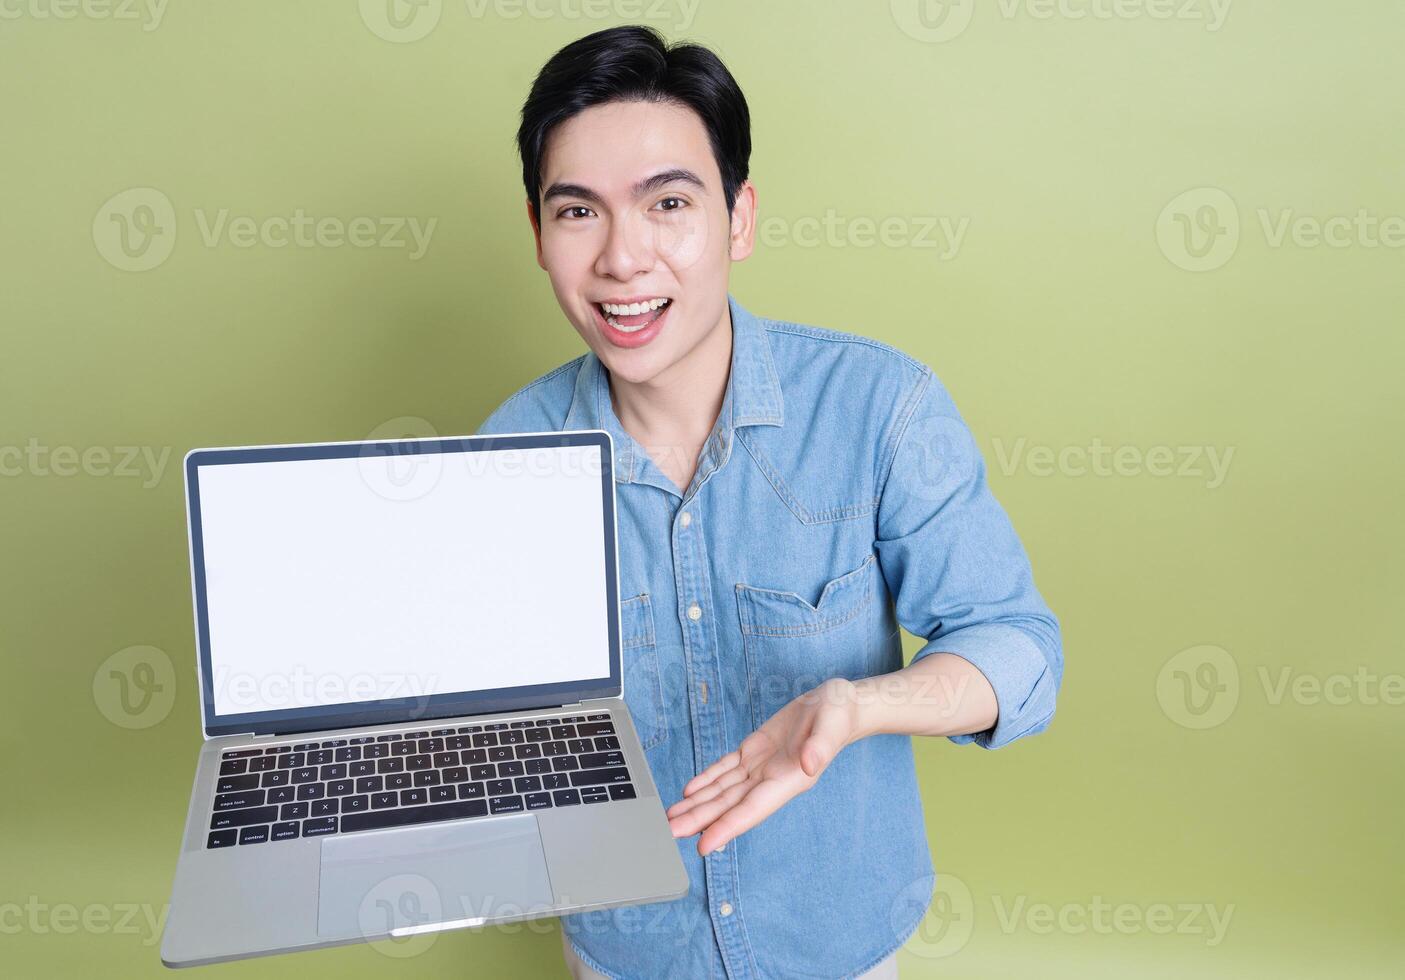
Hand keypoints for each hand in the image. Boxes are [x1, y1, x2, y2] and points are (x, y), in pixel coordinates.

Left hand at [665, 677, 863, 855]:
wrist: (838, 704)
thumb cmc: (839, 714)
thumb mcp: (832, 724)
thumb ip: (820, 746)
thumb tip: (809, 764)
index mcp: (789, 779)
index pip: (752, 809)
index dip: (727, 828)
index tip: (704, 845)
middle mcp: (771, 779)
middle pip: (729, 805)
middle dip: (700, 820)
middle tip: (669, 832)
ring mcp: (761, 766)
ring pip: (723, 791)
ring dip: (697, 804)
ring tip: (671, 817)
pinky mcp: (755, 751)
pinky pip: (725, 769)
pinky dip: (707, 780)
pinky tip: (690, 791)